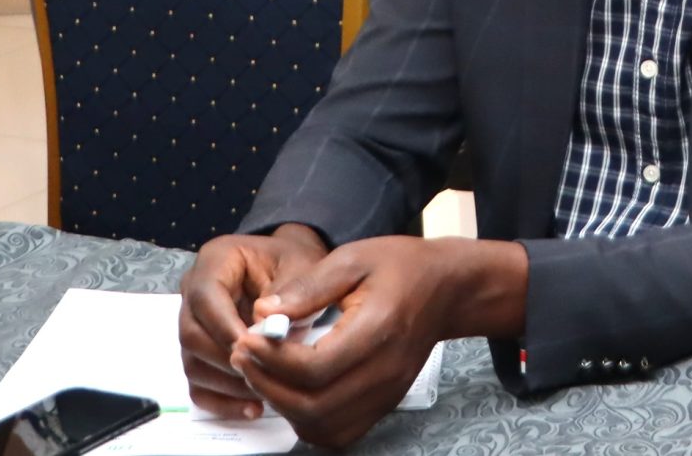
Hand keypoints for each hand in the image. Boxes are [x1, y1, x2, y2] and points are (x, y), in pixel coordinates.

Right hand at [178, 226, 329, 419]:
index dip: (225, 327)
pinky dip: (222, 401)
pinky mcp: (201, 352)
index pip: (205, 297)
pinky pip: (199, 384)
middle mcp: (194, 290)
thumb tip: (268, 328)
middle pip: (190, 334)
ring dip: (227, 384)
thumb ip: (290, 292)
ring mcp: (194, 323)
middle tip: (263, 375)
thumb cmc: (296, 262)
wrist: (294, 269)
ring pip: (192, 362)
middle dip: (226, 360)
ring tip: (265, 392)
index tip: (255, 348)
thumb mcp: (302, 265)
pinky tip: (253, 407)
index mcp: (216, 260)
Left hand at [232, 236, 518, 450]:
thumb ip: (308, 287)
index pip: (316, 368)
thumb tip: (264, 313)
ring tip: (262, 372)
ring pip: (323, 426)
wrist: (446, 289)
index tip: (248, 338)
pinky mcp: (383, 404)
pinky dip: (306, 420)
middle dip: (268, 386)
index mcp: (378, 330)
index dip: (273, 360)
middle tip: (244, 357)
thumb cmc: (401, 267)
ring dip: (284, 406)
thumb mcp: (352, 258)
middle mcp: (384, 372)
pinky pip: (338, 432)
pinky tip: (291, 390)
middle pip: (315, 406)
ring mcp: (386, 394)